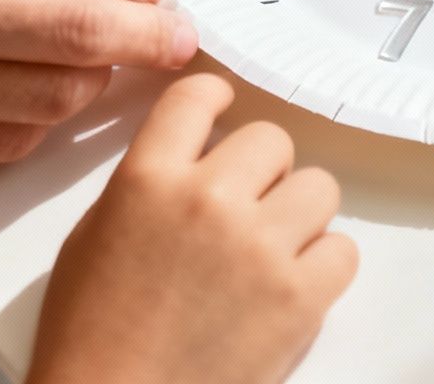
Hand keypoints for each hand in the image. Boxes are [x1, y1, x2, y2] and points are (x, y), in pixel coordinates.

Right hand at [29, 75, 354, 383]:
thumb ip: (146, 184)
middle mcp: (207, 200)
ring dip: (299, 213)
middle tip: (246, 205)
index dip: (217, 98)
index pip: (197, 97)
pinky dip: (323, 265)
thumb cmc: (91, 336)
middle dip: (262, 170)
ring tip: (272, 246)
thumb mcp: (94, 235)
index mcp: (147, 179)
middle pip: (272, 139)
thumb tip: (191, 160)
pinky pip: (342, 250)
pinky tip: (290, 284)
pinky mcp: (297, 298)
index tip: (225, 107)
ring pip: (319, 187)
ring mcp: (258, 247)